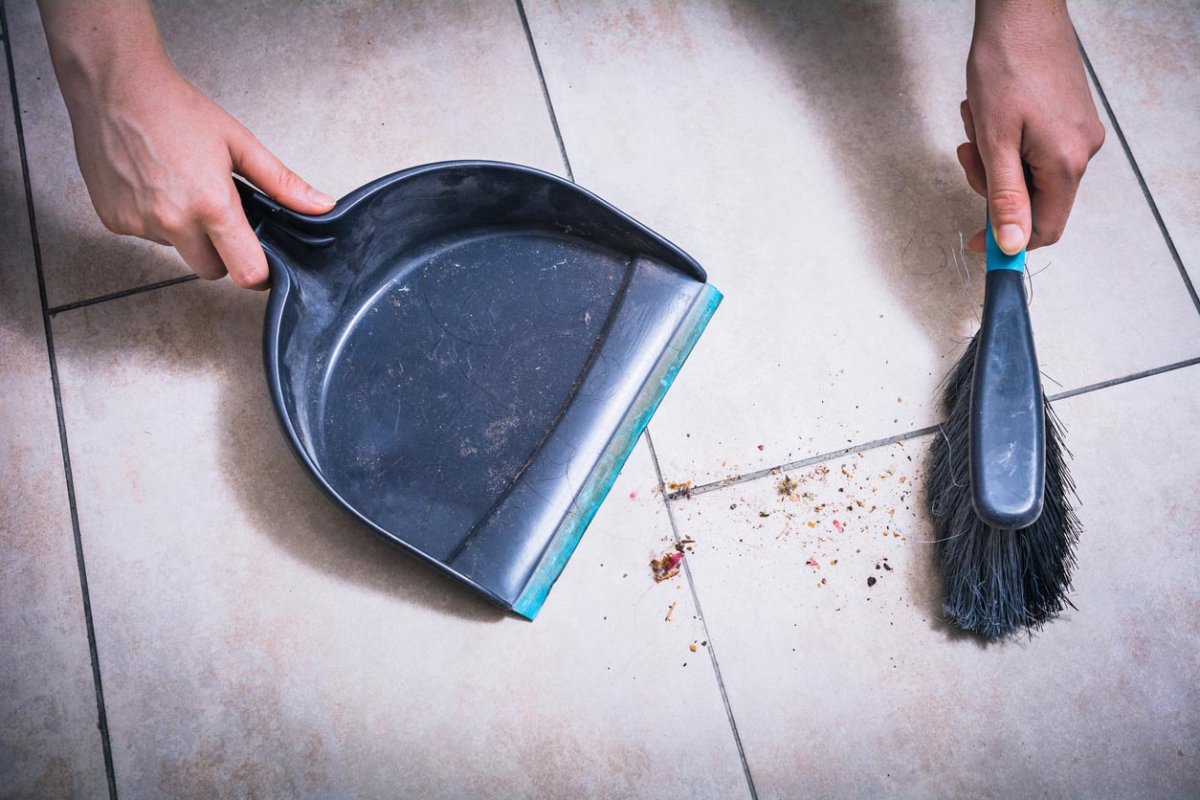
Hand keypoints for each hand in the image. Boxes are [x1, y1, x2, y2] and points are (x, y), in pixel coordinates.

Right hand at [40, 0, 332, 288]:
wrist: (114, 86)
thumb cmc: (175, 109)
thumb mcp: (240, 144)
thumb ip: (282, 183)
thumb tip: (321, 206)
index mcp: (211, 205)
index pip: (246, 273)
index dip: (259, 272)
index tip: (261, 260)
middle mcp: (172, 221)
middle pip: (211, 270)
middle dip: (222, 252)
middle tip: (220, 214)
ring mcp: (138, 224)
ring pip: (178, 251)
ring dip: (186, 233)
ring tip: (181, 187)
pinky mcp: (113, 221)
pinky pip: (147, 236)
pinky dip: (155, 221)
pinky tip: (154, 185)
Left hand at [957, 0, 1104, 254]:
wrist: (1020, 12)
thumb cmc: (1006, 65)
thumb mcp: (995, 141)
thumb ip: (1004, 198)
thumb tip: (1010, 244)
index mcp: (1066, 163)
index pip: (1044, 229)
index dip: (1007, 241)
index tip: (975, 242)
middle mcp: (1082, 151)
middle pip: (1032, 199)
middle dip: (992, 183)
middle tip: (969, 153)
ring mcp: (1078, 132)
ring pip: (1027, 171)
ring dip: (994, 157)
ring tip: (978, 121)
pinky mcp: (1069, 117)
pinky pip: (1032, 147)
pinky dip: (1005, 139)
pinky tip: (991, 111)